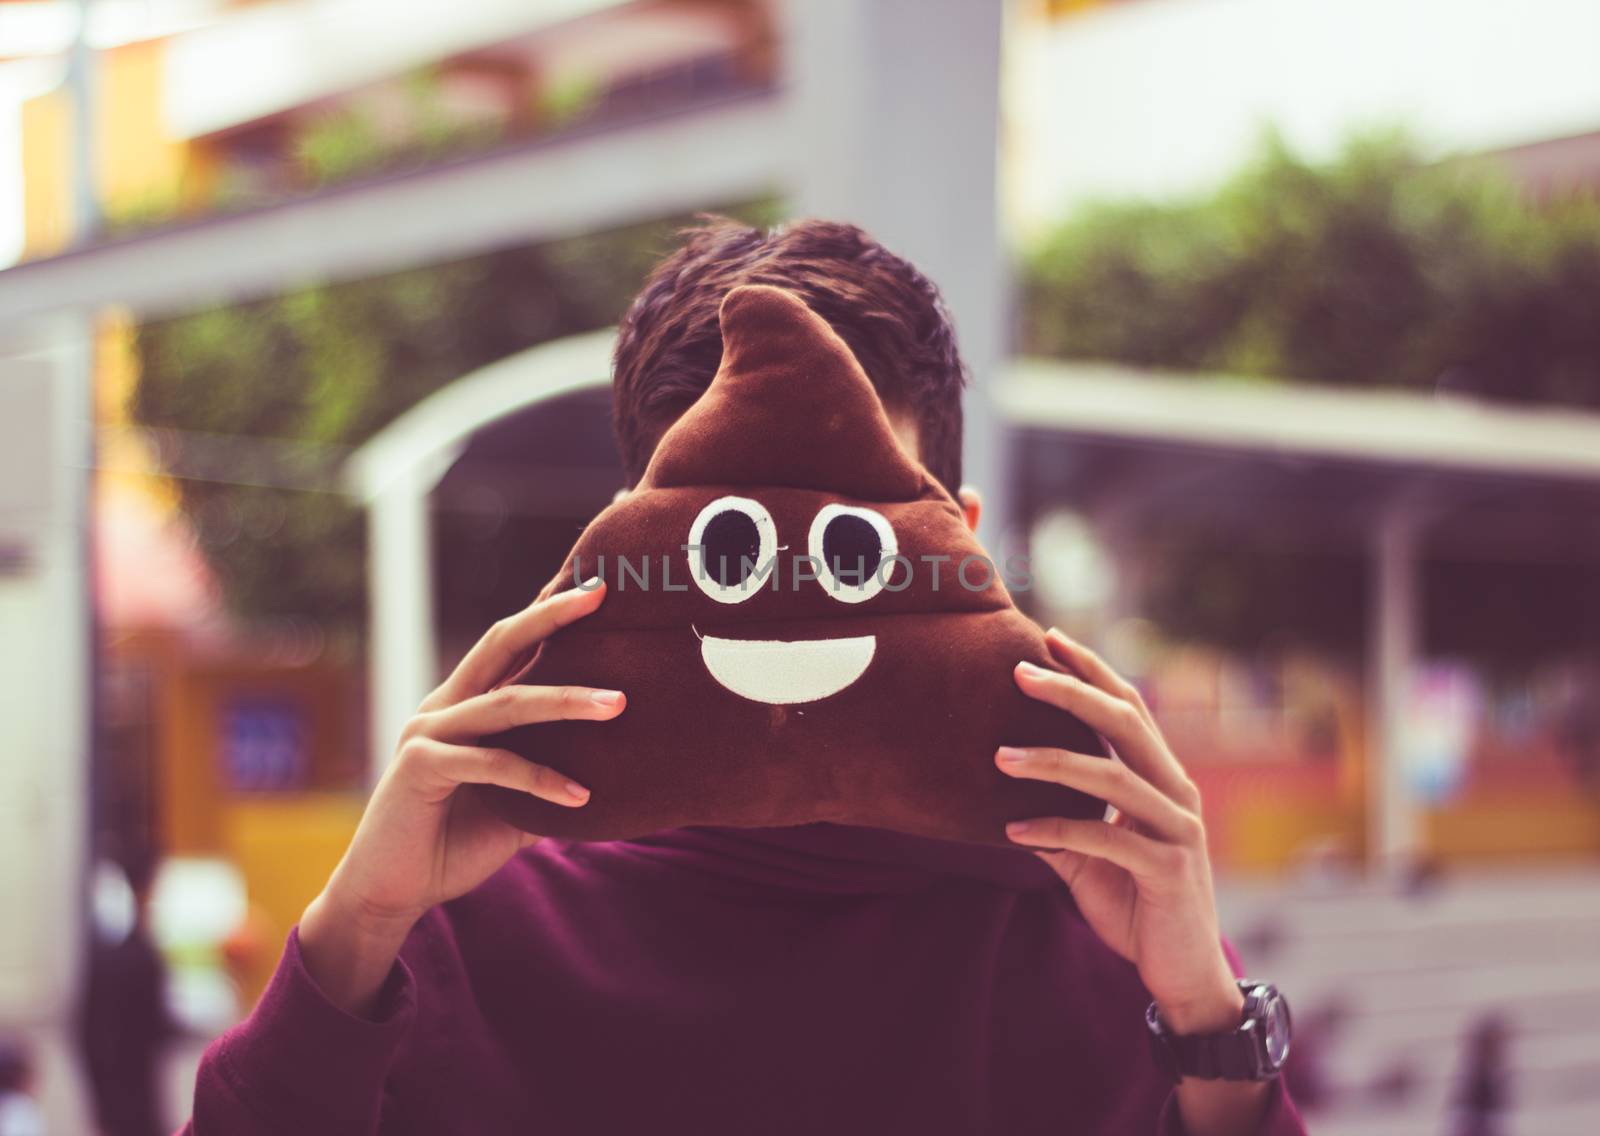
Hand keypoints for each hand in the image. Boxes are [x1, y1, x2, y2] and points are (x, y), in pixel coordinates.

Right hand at [300, 580, 623, 1013]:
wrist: (390, 895)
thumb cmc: (452, 845)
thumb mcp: (513, 808)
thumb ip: (549, 780)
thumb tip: (614, 777)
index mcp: (463, 706)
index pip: (507, 646)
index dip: (544, 613)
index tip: (591, 587)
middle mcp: (443, 709)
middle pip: (500, 644)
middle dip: (549, 616)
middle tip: (599, 597)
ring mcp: (428, 734)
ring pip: (506, 703)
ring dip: (566, 701)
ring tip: (618, 704)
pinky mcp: (421, 769)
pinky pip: (492, 765)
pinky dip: (540, 779)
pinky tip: (580, 796)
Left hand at [998, 628, 1239, 1034]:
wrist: (1183, 974)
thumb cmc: (1137, 907)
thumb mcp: (1089, 861)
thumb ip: (1059, 827)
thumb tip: (1002, 805)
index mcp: (1162, 779)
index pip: (1128, 708)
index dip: (1093, 671)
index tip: (1051, 639)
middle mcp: (1176, 792)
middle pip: (1124, 722)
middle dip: (1072, 690)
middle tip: (1020, 670)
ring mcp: (1177, 829)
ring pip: (1111, 776)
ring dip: (1051, 761)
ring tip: (999, 756)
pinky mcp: (1167, 870)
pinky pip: (1104, 839)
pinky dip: (1056, 831)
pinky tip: (1013, 831)